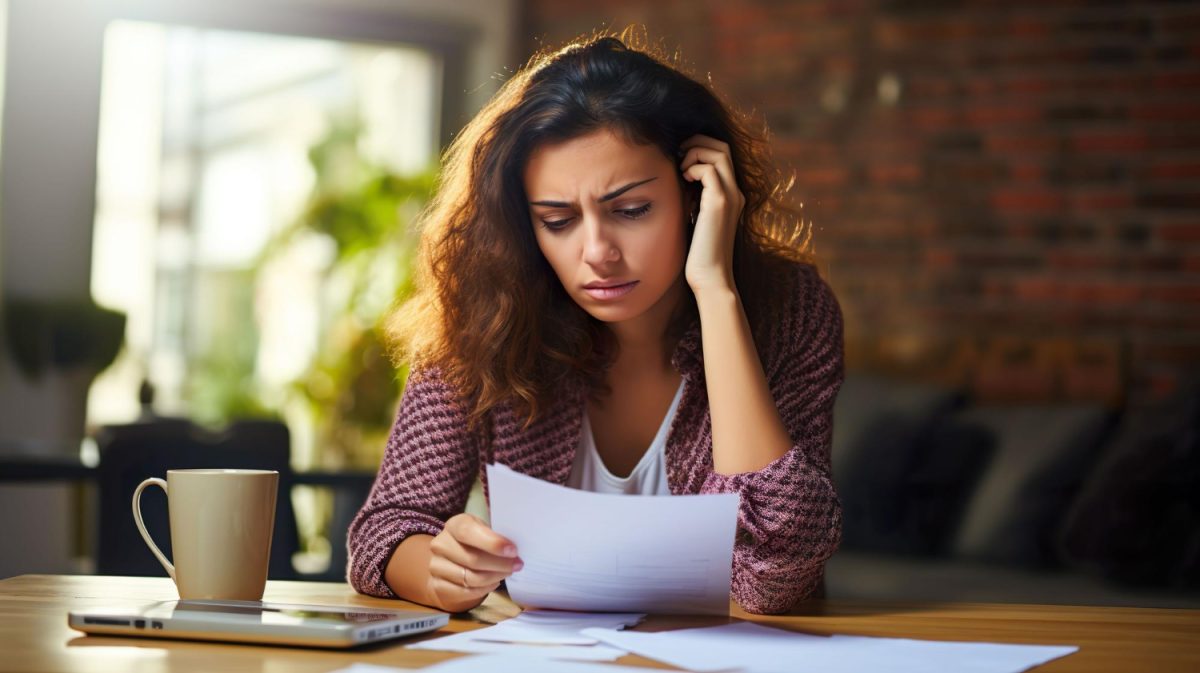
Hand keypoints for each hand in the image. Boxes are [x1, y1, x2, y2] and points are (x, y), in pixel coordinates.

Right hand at [426, 513, 522, 612]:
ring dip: (495, 577)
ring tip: (507, 573)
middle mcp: (441, 544)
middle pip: (473, 559)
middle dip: (500, 564)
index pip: (468, 532)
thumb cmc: (475, 542)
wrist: (451, 561)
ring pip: (471, 578)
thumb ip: (496, 535)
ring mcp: (436, 566)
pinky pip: (466, 592)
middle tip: (517, 564)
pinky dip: (485, 589)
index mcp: (454, 525)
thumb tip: (514, 549)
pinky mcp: (438, 586)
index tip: (512, 550)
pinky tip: (494, 582)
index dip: (492, 542)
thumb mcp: (483, 530)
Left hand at [679, 134, 744, 294]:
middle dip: (697, 143)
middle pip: (723, 146)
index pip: (722, 155)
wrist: (710, 277)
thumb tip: (678, 178)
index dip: (700, 148)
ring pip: (718, 152)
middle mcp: (735, 192)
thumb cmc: (698, 253)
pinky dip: (692, 168)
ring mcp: (730, 196)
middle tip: (678, 156)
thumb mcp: (695, 217)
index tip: (680, 159)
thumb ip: (693, 197)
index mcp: (730, 194)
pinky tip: (683, 182)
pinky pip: (708, 169)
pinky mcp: (720, 203)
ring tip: (680, 170)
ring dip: (694, 153)